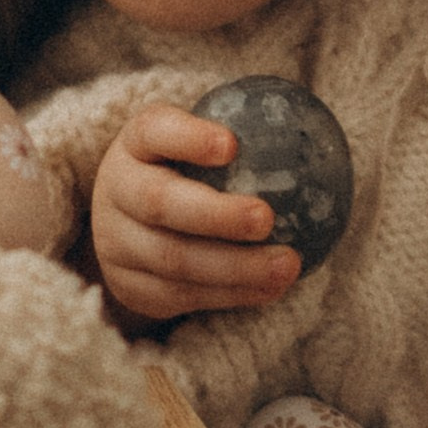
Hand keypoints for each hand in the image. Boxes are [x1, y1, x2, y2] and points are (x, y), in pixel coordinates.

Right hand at [91, 106, 306, 326]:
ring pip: (175, 261)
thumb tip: (312, 132)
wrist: (127, 223)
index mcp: (135, 144)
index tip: (233, 145)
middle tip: (267, 219)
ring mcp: (117, 243)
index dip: (189, 137)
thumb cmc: (183, 172)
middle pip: (160, 204)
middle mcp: (115, 191)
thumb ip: (234, 139)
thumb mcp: (193, 144)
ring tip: (287, 265)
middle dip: (217, 214)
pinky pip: (183, 297)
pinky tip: (271, 288)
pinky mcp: (130, 287)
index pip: (154, 130)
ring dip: (237, 267)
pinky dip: (232, 295)